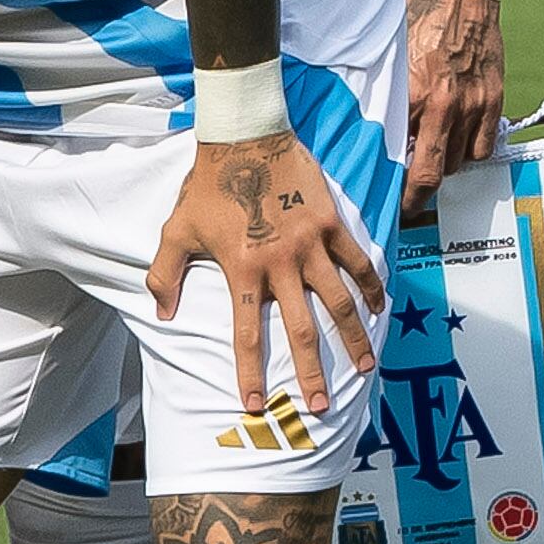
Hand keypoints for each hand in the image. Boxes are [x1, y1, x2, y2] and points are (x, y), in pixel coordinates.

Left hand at [152, 131, 385, 429]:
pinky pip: (357, 261)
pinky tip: (380, 308)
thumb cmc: (206, 184)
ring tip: (365, 367)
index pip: (246, 332)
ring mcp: (310, 244)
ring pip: (339, 301)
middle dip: (311, 372)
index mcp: (241, 269)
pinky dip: (371, 285)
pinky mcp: (332, 223)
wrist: (243, 137)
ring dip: (353, 337)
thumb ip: (165, 274)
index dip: (249, 372)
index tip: (254, 404)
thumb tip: (162, 315)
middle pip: (301, 329)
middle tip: (318, 407)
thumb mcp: (176, 230)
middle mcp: (279, 263)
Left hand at [399, 0, 508, 199]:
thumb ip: (390, 104)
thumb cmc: (415, 25)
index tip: (395, 206)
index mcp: (412, 97)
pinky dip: (470, 151)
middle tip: (412, 200)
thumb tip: (382, 143)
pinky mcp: (494, 100)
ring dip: (444, 166)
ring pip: (459, 161)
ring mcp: (473, 105)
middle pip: (433, 171)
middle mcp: (444, 107)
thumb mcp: (390, 65)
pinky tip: (457, 143)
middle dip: (421, 191)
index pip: (403, 160)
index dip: (399, 190)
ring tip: (432, 160)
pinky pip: (484, 146)